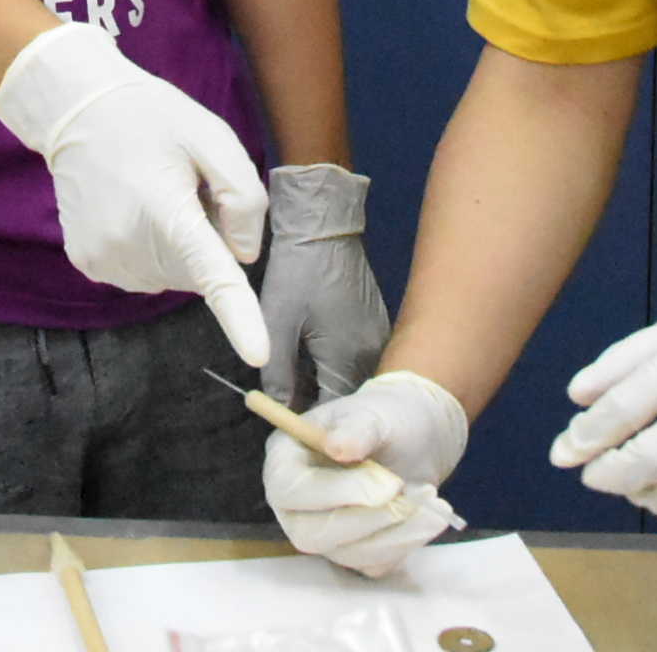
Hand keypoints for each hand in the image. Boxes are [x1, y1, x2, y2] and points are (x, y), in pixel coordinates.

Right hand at [0, 21, 271, 364]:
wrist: (78, 109)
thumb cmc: (154, 119)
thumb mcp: (214, 137)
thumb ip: (244, 197)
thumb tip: (243, 256)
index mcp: (167, 210)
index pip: (211, 273)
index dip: (239, 317)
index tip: (257, 357)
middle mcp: (130, 244)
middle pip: (199, 273)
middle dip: (206, 239)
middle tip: (183, 189)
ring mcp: (104, 259)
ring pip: (172, 275)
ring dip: (177, 246)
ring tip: (152, 193)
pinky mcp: (90, 264)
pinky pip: (144, 272)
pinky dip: (150, 249)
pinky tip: (132, 208)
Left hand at [258, 164, 390, 407]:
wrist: (324, 227)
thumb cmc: (298, 272)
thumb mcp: (278, 323)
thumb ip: (278, 373)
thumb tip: (280, 408)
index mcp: (349, 358)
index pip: (336, 412)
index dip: (312, 425)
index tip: (289, 429)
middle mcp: (373, 353)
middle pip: (349, 400)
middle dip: (321, 408)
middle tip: (289, 409)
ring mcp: (379, 337)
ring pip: (355, 380)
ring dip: (329, 387)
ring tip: (299, 388)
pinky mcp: (377, 324)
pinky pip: (360, 360)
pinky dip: (339, 367)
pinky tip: (315, 361)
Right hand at [265, 369, 468, 577]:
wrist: (414, 438)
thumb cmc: (384, 418)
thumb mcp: (373, 412)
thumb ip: (357, 429)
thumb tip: (338, 446)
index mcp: (285, 461)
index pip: (290, 490)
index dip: (335, 492)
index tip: (387, 484)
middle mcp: (296, 505)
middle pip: (312, 533)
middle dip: (369, 519)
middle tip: (413, 497)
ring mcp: (324, 532)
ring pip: (349, 553)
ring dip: (396, 533)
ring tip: (431, 501)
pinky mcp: (355, 551)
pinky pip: (375, 562)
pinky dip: (407, 541)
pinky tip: (430, 516)